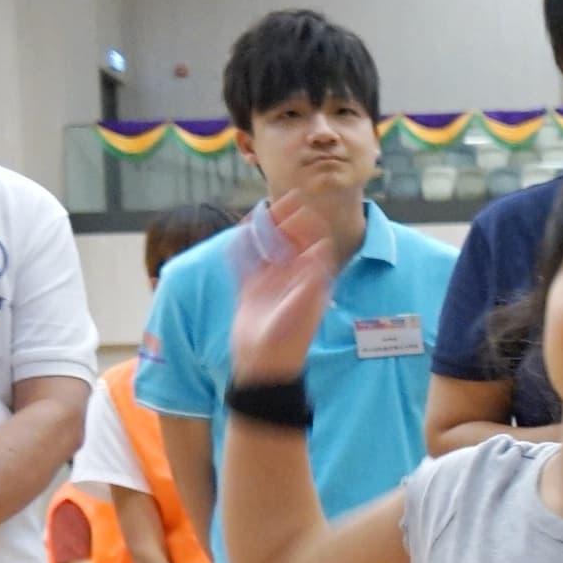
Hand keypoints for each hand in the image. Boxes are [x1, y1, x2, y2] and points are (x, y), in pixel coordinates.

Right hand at [227, 189, 343, 388]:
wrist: (264, 365)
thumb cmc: (288, 340)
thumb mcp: (303, 306)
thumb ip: (310, 277)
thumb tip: (321, 248)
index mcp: (311, 283)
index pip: (314, 247)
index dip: (311, 227)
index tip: (307, 206)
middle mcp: (293, 281)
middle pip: (291, 244)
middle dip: (289, 222)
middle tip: (288, 197)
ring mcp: (271, 285)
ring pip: (268, 250)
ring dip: (265, 230)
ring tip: (263, 208)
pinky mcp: (251, 291)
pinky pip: (246, 263)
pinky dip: (243, 246)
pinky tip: (240, 230)